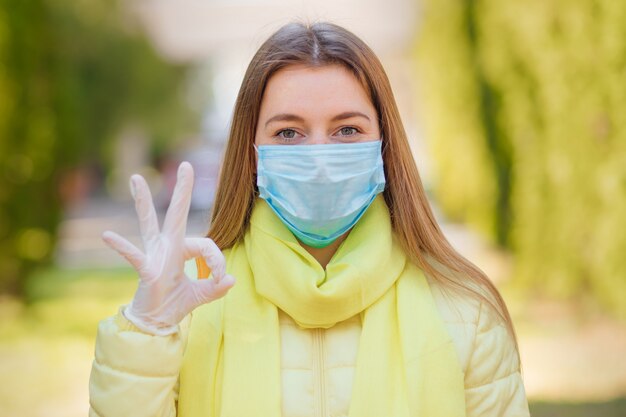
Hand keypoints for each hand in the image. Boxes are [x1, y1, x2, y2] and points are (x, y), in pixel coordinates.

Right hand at [101, 161, 234, 334]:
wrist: (155, 323)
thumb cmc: (175, 304)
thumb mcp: (201, 296)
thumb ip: (216, 287)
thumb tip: (232, 280)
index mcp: (182, 250)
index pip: (206, 245)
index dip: (218, 262)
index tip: (221, 279)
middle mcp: (167, 247)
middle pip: (176, 214)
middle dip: (182, 190)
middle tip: (186, 165)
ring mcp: (154, 256)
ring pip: (149, 223)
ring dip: (143, 202)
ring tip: (136, 178)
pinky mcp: (146, 270)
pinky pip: (135, 256)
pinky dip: (122, 247)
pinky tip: (107, 235)